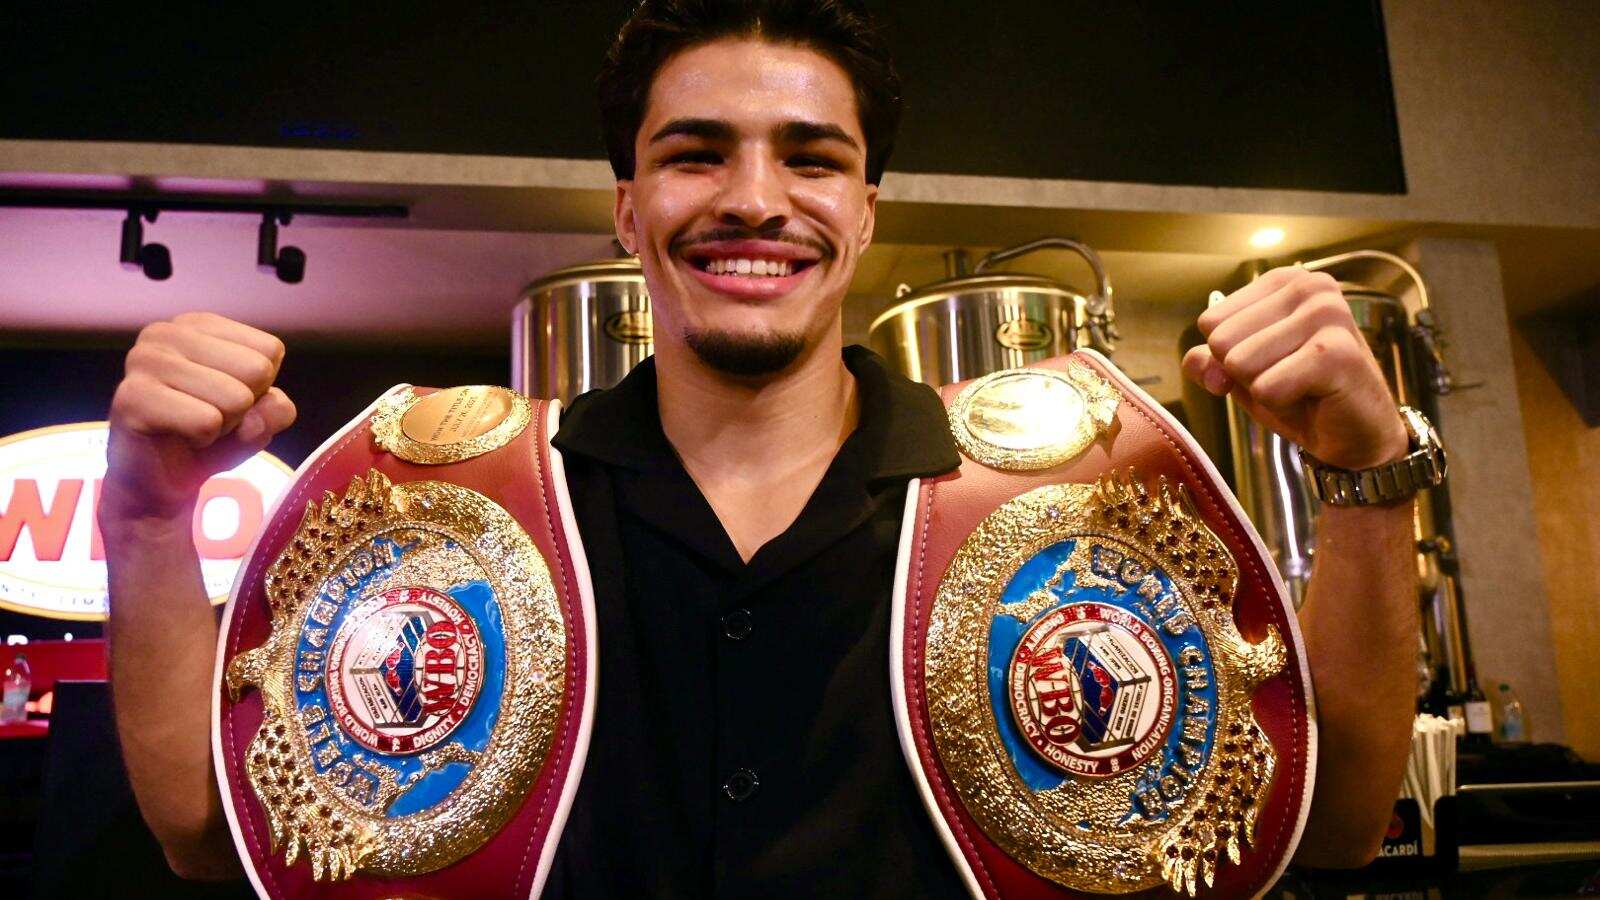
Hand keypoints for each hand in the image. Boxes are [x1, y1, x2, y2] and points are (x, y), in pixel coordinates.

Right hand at [103, 312, 296, 524]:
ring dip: (223, 425)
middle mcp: (166, 332)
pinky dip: (203, 440)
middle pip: (257, 370)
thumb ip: (277, 408)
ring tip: (193, 427)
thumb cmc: (211, 437)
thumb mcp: (261, 418)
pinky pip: (206, 422)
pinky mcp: (131, 397)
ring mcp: (144, 361)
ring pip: (236, 398)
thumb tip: (265, 408)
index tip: (224, 399)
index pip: (270, 350)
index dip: (259, 388)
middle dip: (243, 407)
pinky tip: (178, 437)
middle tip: (209, 416)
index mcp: (199, 324)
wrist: (161, 480)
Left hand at [1182, 266, 1407, 469]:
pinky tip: (1313, 397)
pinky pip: (1266, 388)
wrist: (1355, 432)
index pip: (1211, 322)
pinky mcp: (1337, 353)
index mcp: (1283, 281)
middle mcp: (1308, 286)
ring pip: (1241, 364)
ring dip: (1263, 389)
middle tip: (1285, 379)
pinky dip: (1280, 403)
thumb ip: (1209, 361)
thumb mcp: (1243, 374)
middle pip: (1222, 341)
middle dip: (1244, 374)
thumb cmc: (1300, 394)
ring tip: (1299, 386)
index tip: (1265, 364)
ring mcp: (1327, 314)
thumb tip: (1195, 361)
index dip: (1226, 357)